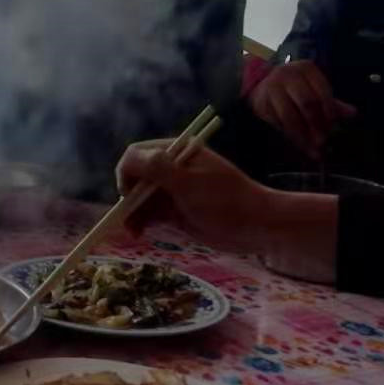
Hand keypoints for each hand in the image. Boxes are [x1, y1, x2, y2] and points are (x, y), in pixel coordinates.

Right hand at [115, 142, 339, 278]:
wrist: (256, 226)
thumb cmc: (225, 200)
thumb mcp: (189, 182)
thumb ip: (158, 168)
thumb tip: (128, 158)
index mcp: (177, 152)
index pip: (137, 155)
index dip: (127, 173)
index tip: (128, 194)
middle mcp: (171, 168)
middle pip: (135, 178)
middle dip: (128, 197)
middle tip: (127, 217)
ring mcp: (173, 191)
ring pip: (140, 198)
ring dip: (132, 213)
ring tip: (133, 231)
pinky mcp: (176, 211)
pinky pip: (150, 213)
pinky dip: (141, 222)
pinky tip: (139, 233)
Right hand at [248, 60, 355, 158]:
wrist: (262, 83)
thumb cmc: (295, 86)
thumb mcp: (314, 88)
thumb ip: (332, 102)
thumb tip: (352, 114)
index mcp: (306, 69)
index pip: (322, 92)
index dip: (329, 111)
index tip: (334, 127)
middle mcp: (287, 75)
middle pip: (307, 103)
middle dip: (316, 125)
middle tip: (323, 142)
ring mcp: (272, 89)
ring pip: (290, 116)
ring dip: (302, 136)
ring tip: (312, 150)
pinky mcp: (261, 103)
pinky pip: (277, 123)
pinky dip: (289, 136)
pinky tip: (298, 144)